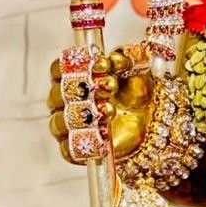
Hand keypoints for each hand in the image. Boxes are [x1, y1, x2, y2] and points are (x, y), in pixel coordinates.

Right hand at [47, 46, 153, 163]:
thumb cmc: (135, 89)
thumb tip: (115, 57)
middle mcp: (66, 101)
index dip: (76, 65)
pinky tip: (104, 131)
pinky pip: (68, 149)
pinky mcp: (76, 149)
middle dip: (84, 89)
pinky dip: (85, 139)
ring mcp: (69, 126)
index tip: (103, 63)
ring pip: (59, 122)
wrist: (149, 118)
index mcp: (73, 77)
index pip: (57, 68)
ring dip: (85, 114)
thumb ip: (126, 57)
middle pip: (56, 94)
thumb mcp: (135, 67)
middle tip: (111, 85)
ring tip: (110, 109)